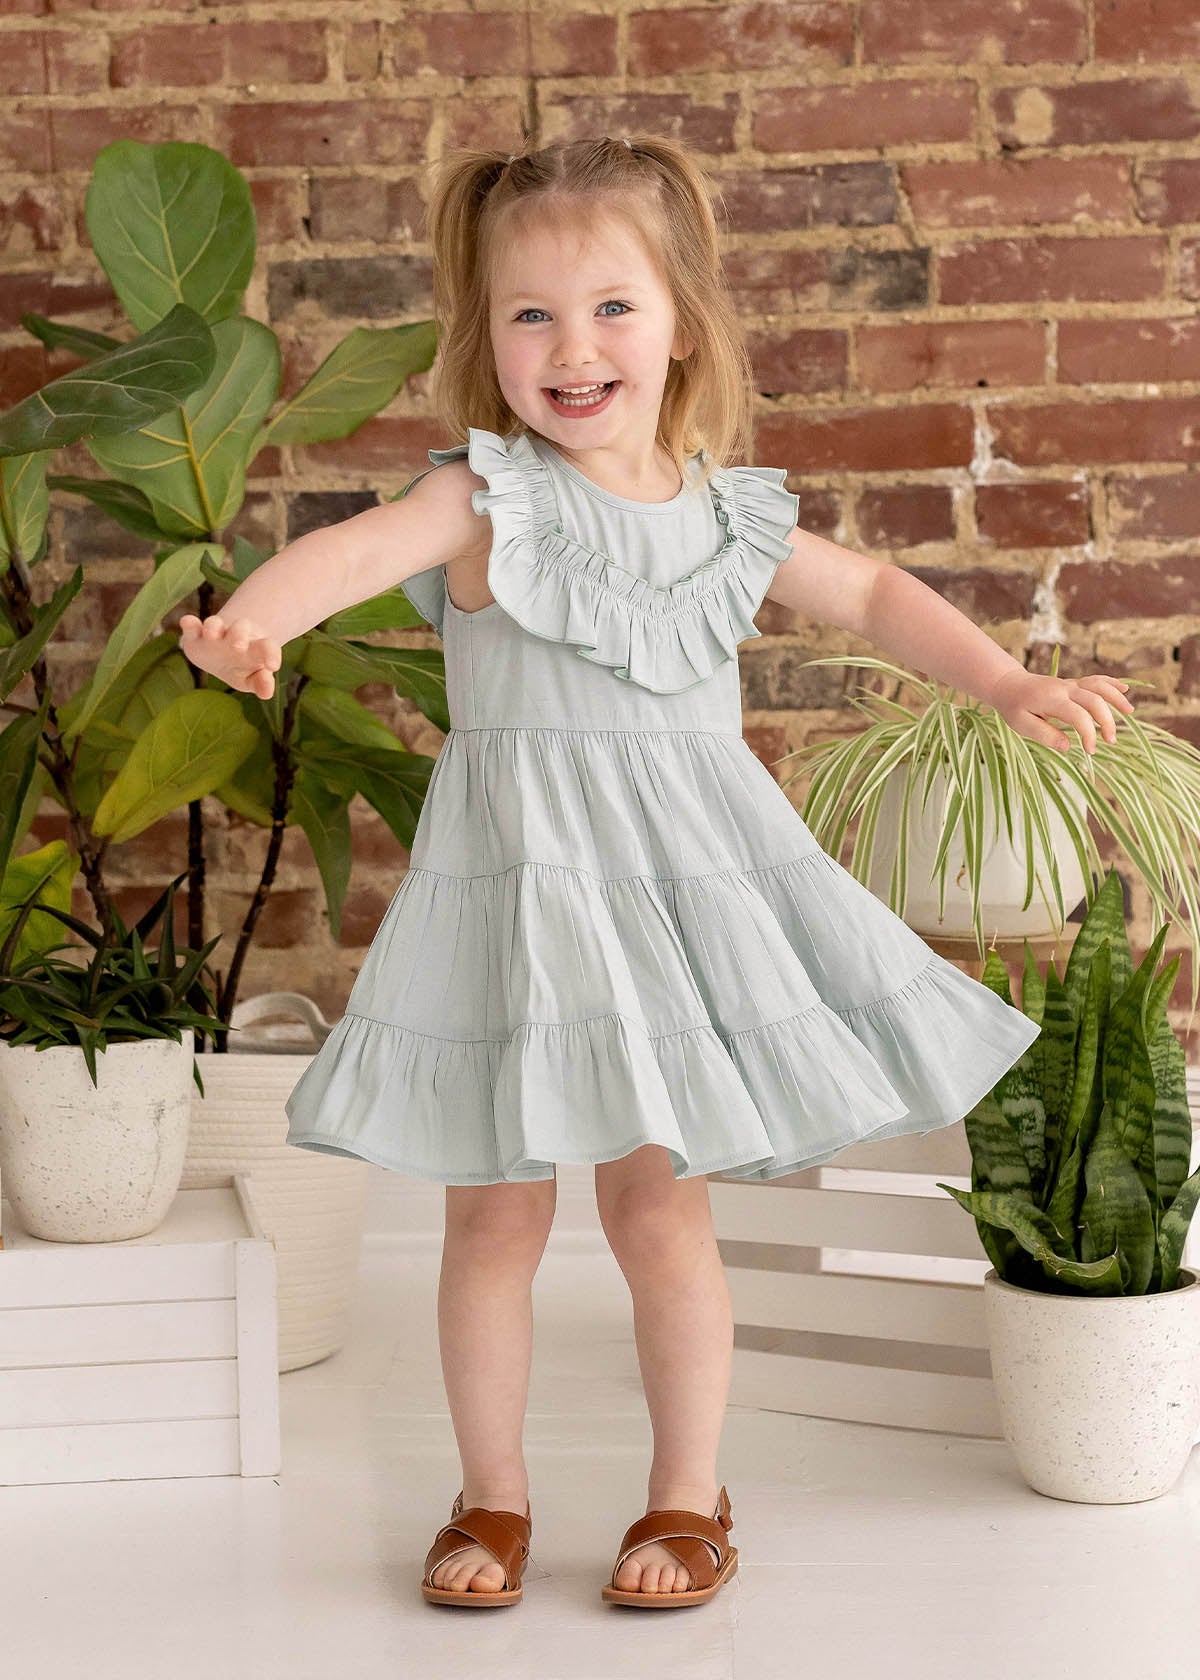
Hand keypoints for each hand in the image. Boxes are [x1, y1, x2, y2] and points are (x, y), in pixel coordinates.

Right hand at [178, 613, 281, 700]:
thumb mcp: (252, 678)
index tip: (273, 666)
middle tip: (239, 647)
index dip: (271, 654)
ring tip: (210, 635)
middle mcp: (235, 637)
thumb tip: (267, 693)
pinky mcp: (195, 635)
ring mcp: (215, 634)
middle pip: (240, 630)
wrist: (224, 653)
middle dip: (239, 635)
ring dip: (213, 628)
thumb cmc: (243, 669)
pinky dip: (189, 624)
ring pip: (215, 624)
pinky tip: (187, 622)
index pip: (267, 647)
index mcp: (254, 649)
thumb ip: (260, 683)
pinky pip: (192, 626)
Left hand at [987, 668, 1134, 754]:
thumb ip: (1045, 735)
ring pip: (1098, 686)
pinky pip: (1094, 680)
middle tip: (1110, 741)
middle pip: (1094, 700)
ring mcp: (1069, 684)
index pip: (1079, 716)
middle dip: (1106, 721)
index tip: (1090, 751)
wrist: (1008, 685)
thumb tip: (1068, 746)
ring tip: (1130, 712)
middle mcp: (1064, 688)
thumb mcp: (1022, 725)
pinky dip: (1110, 683)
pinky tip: (1124, 689)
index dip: (1088, 734)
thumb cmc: (1013, 707)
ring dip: (1115, 698)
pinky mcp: (1072, 684)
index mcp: (1052, 700)